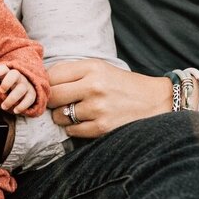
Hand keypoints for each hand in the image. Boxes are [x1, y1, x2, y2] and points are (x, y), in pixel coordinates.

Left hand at [0, 64, 36, 111]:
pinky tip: (15, 110)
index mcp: (8, 73)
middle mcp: (18, 77)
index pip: (3, 69)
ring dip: (12, 98)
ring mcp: (26, 85)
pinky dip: (22, 105)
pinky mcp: (32, 94)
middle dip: (7, 82)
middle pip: (15, 74)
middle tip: (1, 91)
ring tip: (3, 106)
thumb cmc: (7, 88)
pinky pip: (29, 98)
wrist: (23, 92)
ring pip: (21, 88)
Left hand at [45, 59, 169, 136]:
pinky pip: (72, 130)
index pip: (53, 75)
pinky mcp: (102, 127)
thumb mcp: (101, 68)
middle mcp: (93, 86)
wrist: (157, 101)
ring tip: (76, 111)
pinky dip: (74, 128)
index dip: (46, 83)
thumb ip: (73, 72)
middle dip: (50, 101)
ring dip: (62, 116)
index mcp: (92, 67)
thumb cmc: (124, 85)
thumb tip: (42, 81)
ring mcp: (98, 108)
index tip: (49, 88)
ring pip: (59, 116)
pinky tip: (86, 121)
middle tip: (56, 102)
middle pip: (52, 96)